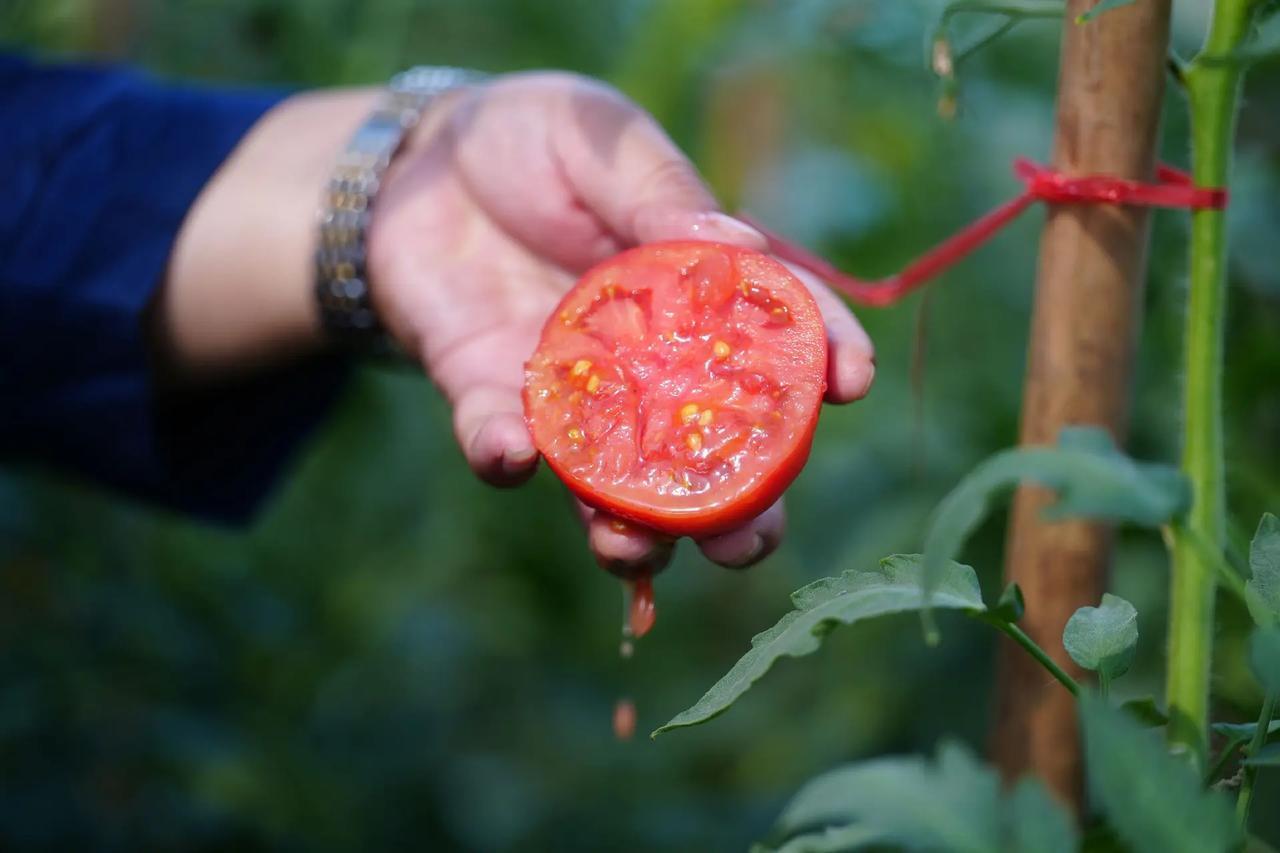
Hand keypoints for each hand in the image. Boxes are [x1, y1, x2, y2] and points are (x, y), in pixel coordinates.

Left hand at [367, 72, 875, 574]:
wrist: (413, 164)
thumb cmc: (528, 138)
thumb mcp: (601, 140)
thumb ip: (658, 191)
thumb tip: (741, 246)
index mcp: (690, 289)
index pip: (772, 330)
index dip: (819, 356)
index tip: (850, 382)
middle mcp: (643, 359)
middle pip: (706, 447)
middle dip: (733, 509)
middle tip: (747, 543)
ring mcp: (569, 388)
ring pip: (612, 481)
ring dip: (625, 530)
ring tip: (630, 549)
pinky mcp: (487, 396)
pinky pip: (499, 441)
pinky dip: (505, 456)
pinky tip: (512, 456)